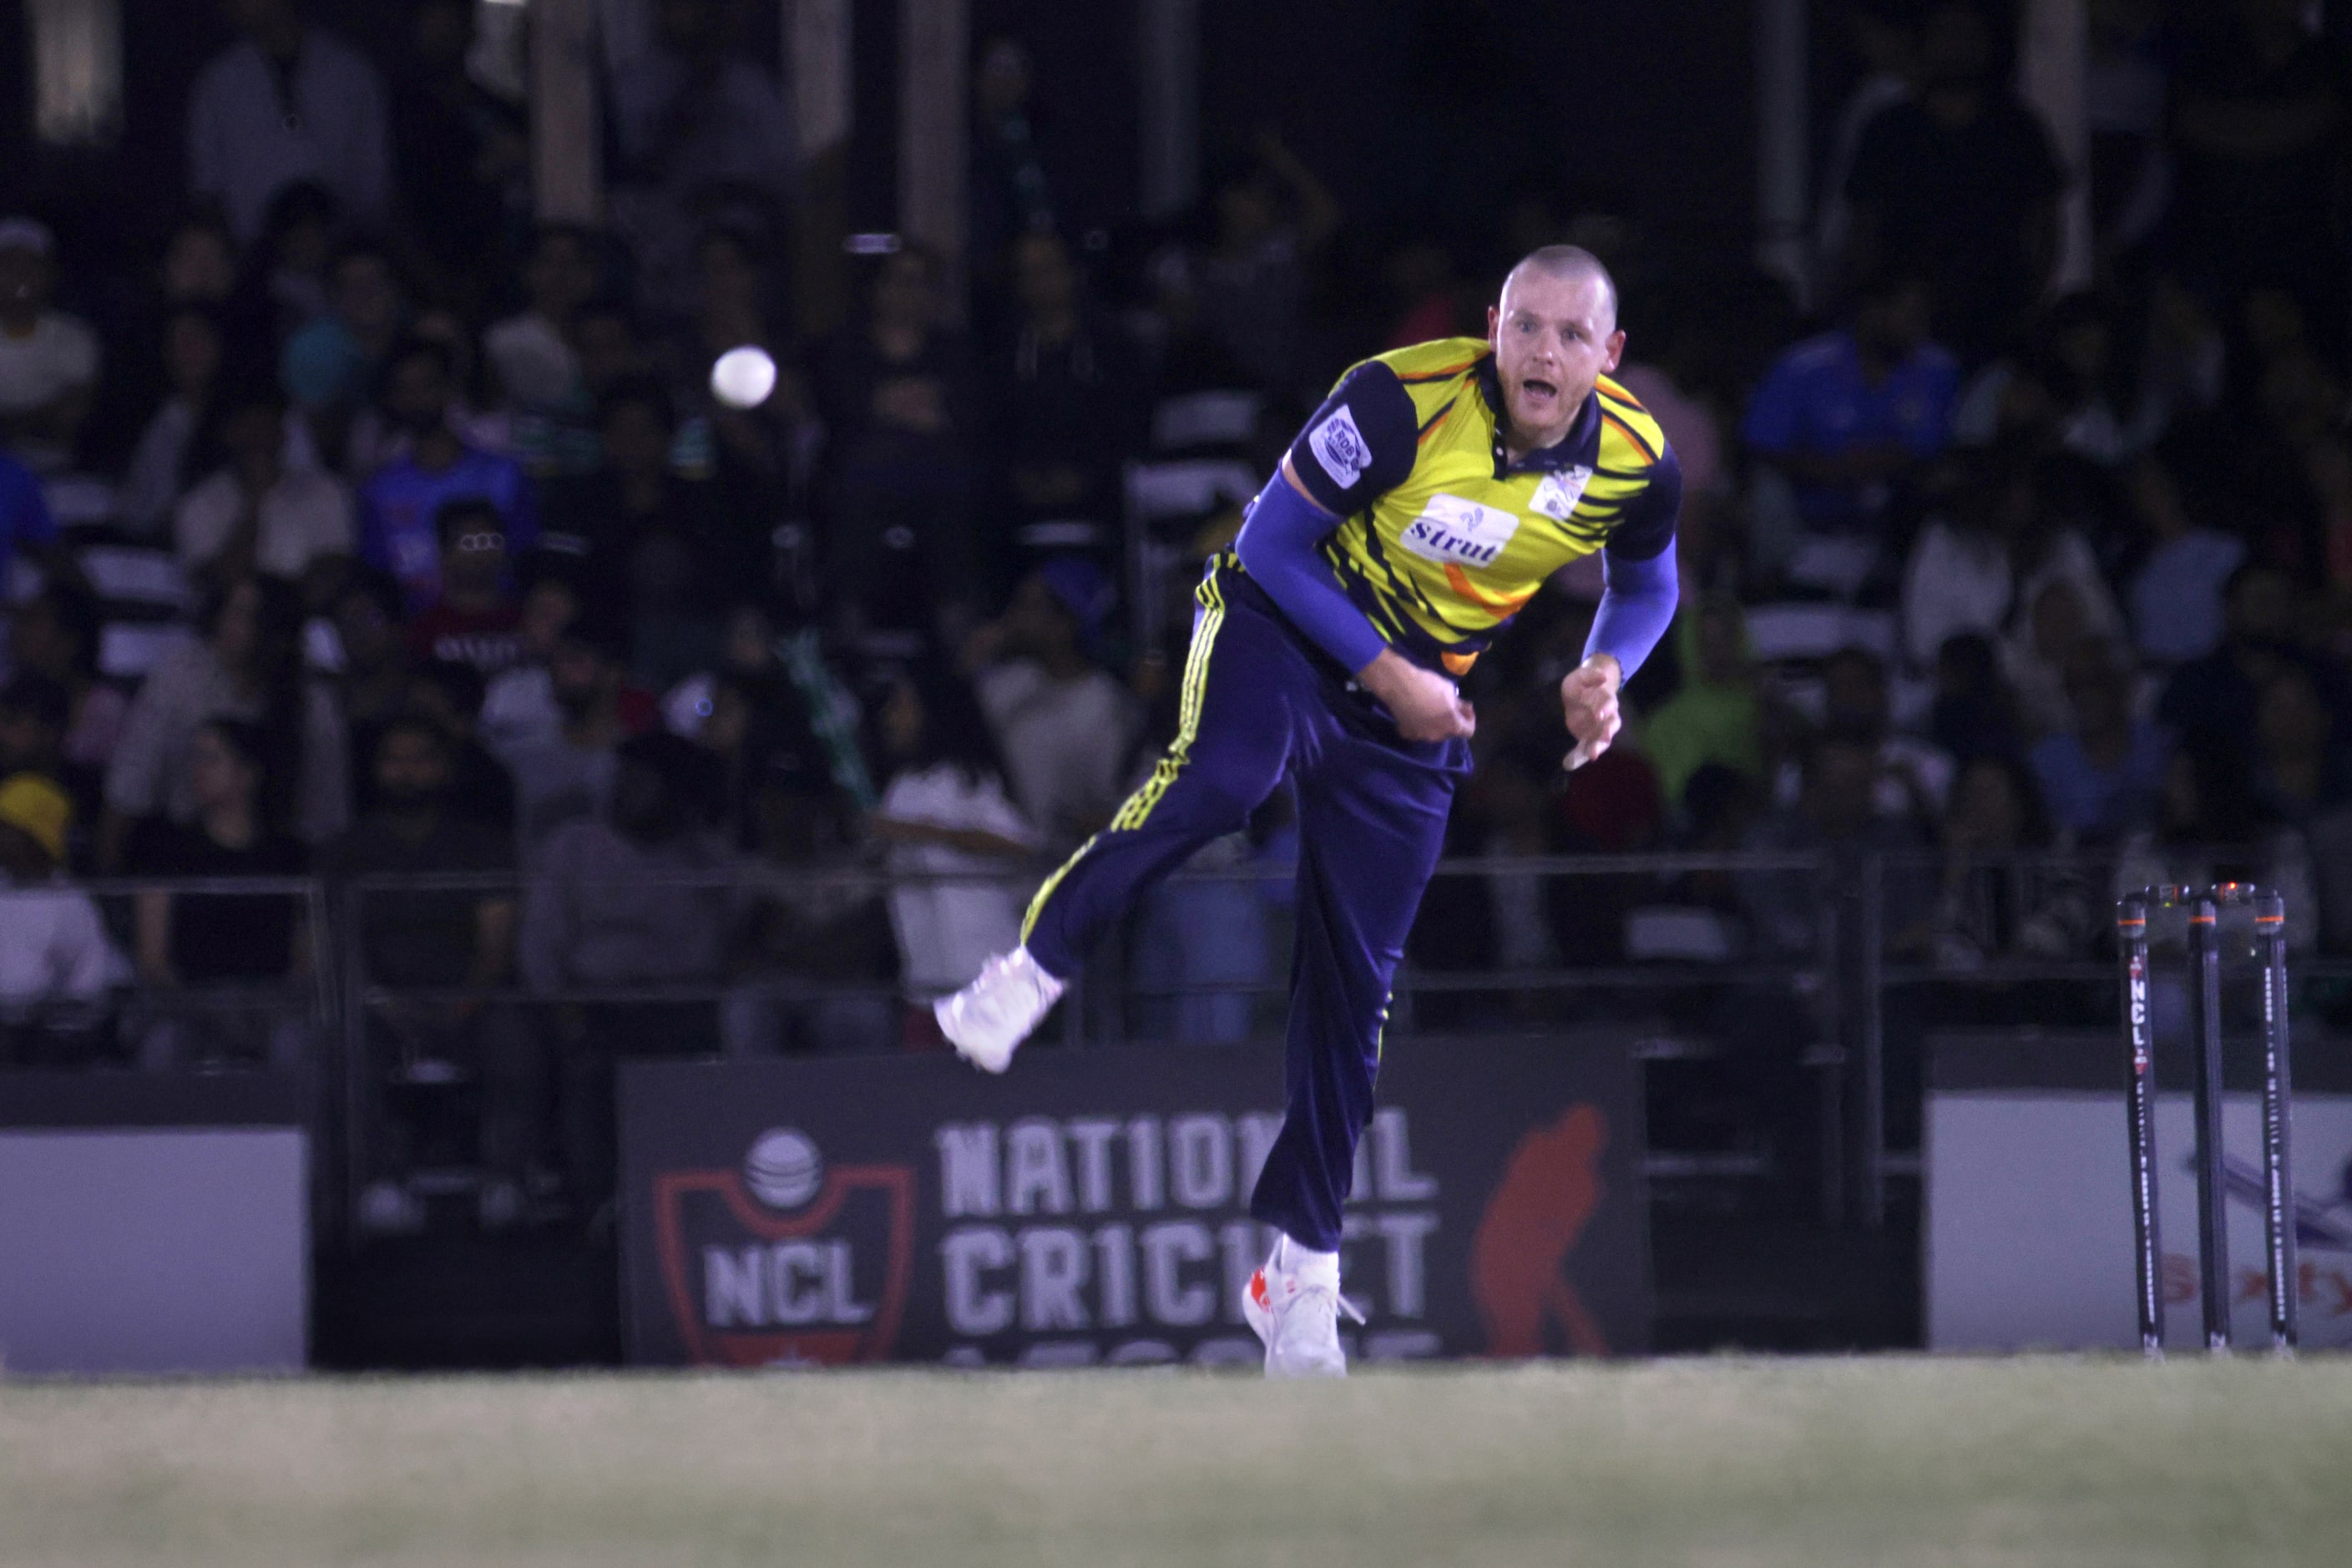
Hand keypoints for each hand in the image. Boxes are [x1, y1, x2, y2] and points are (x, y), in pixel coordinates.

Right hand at [1358, 648, 1474, 741]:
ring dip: (1435, 724)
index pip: (1469, 731)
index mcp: (1452, 725)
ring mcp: (1421, 737)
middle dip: (1451, 721)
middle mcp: (1438, 736)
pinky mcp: (1406, 733)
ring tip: (1430, 709)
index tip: (1465, 709)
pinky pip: (1417, 731)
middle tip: (1447, 707)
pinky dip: (1419, 724)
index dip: (1470, 720)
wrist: (1399, 684)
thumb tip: (1464, 708)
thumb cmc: (1428, 685)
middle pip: (1450, 732)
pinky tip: (1415, 712)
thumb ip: (1459, 703)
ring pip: (1433, 732)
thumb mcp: (1450, 690)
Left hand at [1560, 655, 1622, 770]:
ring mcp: (1598, 728)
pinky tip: (1569, 764)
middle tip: (1605, 738)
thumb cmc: (1583, 684)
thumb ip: (1591, 676)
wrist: (1581, 693)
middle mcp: (1606, 716)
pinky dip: (1580, 756)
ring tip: (1592, 755)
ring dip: (1598, 747)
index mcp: (1605, 699)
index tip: (1599, 714)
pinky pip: (1586, 748)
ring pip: (1602, 740)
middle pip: (1611, 725)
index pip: (1608, 704)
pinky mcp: (1588, 737)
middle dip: (1608, 732)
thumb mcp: (1581, 676)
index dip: (1605, 709)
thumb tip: (1601, 677)